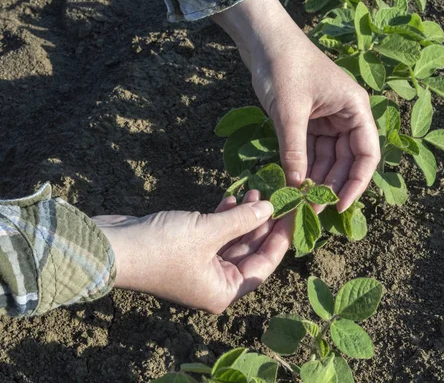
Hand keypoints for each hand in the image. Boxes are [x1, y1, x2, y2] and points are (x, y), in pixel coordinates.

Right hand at [93, 191, 290, 312]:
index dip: (280, 237)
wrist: (111, 246)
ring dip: (244, 217)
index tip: (294, 214)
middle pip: (250, 251)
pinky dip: (224, 217)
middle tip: (276, 196)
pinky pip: (215, 233)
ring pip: (232, 239)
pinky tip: (233, 198)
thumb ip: (242, 221)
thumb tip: (270, 208)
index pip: (264, 265)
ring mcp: (200, 266)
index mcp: (223, 291)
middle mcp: (214, 283)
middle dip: (262, 223)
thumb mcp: (208, 232)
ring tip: (256, 191)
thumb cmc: (161, 247)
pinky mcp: (187, 248)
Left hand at [213, 0, 379, 211]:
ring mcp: (328, 119)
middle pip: (347, 161)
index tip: (338, 206)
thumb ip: (295, 150)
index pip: (367, 155)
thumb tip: (297, 187)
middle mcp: (347, 116)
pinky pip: (311, 150)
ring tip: (302, 203)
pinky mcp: (310, 120)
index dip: (356, 184)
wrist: (263, 39)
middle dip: (331, 186)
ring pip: (328, 159)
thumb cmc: (284, 66)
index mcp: (355, 109)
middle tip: (313, 211)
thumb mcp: (289, 111)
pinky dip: (303, 167)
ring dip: (316, 179)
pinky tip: (294, 184)